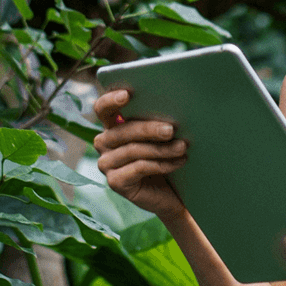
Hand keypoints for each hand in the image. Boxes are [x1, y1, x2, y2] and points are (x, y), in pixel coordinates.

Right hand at [93, 89, 188, 220]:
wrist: (171, 191)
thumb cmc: (166, 153)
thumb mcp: (160, 133)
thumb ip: (157, 118)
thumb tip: (173, 104)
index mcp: (112, 124)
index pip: (102, 108)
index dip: (111, 99)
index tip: (128, 94)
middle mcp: (104, 142)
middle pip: (123, 130)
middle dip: (149, 128)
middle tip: (172, 129)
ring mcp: (106, 163)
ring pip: (133, 150)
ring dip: (161, 148)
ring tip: (183, 146)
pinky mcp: (115, 182)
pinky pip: (139, 168)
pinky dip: (161, 164)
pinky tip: (179, 161)